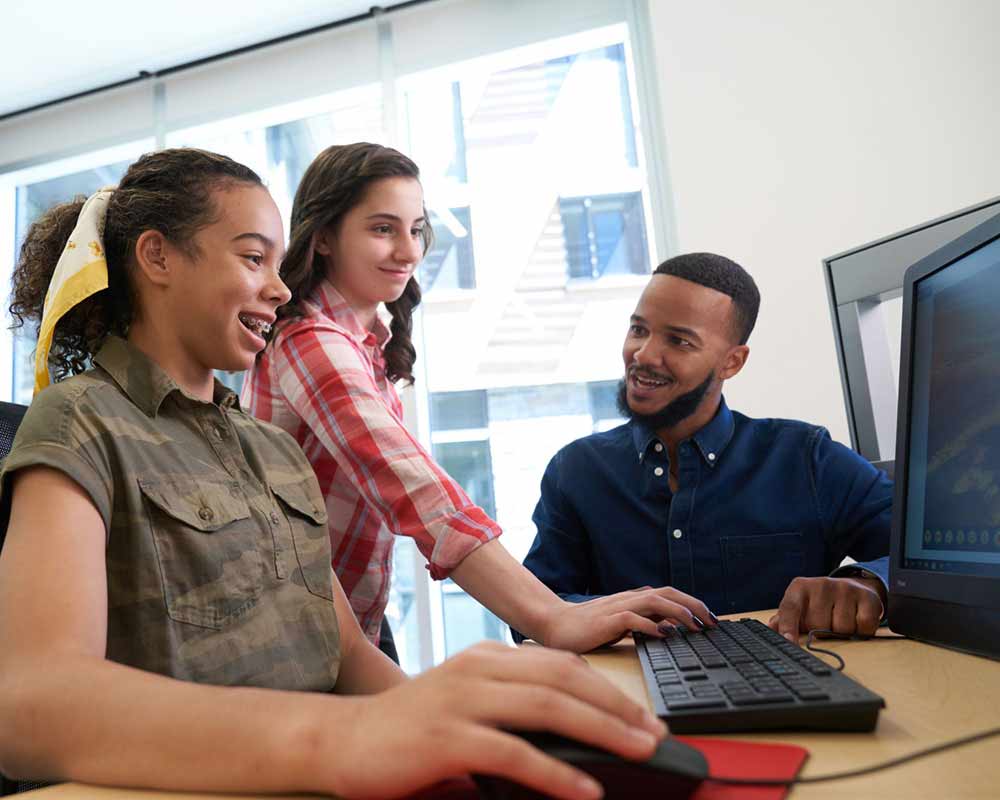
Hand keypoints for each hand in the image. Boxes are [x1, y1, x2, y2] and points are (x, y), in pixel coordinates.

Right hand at [326, 641, 665, 799]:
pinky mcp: (448, 738)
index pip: (562, 665)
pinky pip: (515, 754)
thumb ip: (510, 706)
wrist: (343, 740)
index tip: (642, 715)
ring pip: (548, 708)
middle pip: (565, 680)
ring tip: (640, 752)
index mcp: (487, 658)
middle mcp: (479, 668)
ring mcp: (462, 700)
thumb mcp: (465, 703)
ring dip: (602, 731)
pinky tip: (584, 790)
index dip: (608, 689)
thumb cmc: (409, 728)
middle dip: (618, 707)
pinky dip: (556, 772)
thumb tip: (572, 728)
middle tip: (656, 733)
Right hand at [541, 586, 716, 651]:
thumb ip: (644, 622)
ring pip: (654, 601)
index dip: (693, 603)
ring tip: (695, 625)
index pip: (670, 594)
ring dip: (678, 612)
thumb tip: (671, 628)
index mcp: (634, 599)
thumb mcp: (622, 624)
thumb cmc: (588, 627)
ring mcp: (618, 608)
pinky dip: (651, 625)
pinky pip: (632, 619)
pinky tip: (664, 635)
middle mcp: (629, 599)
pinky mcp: (606, 621)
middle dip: (694, 605)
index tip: (711, 620)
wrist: (554, 624)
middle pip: (668, 593)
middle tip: (712, 622)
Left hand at [768, 576, 885, 640]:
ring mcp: (845, 589)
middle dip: (823, 632)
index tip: (789, 642)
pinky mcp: (867, 597)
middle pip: (819, 625)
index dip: (788, 627)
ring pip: (842, 629)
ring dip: (843, 633)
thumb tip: (771, 628)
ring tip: (841, 619)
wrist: (855, 587)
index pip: (790, 608)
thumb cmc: (821, 602)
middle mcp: (821, 584)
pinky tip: (857, 620)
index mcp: (800, 587)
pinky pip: (863, 627)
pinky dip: (862, 631)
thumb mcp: (801, 606)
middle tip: (827, 623)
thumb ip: (785, 618)